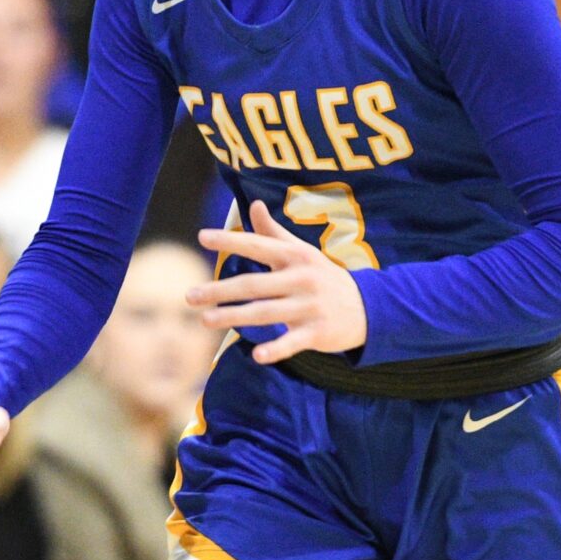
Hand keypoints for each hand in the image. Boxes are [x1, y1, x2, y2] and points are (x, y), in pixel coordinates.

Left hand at [191, 201, 369, 365]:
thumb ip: (275, 232)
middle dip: (220, 290)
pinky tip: (256, 355)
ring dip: (234, 317)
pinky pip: (293, 341)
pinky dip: (276, 349)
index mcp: (295, 257)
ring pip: (266, 312)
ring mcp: (310, 306)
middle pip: (254, 284)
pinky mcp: (317, 332)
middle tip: (190, 296)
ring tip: (205, 320)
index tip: (201, 237)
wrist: (370, 308)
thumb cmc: (326, 277)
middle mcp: (301, 279)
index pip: (258, 246)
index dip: (230, 241)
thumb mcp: (303, 252)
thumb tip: (253, 204)